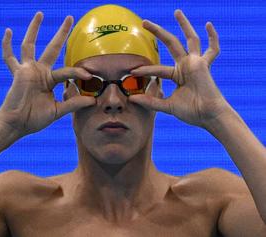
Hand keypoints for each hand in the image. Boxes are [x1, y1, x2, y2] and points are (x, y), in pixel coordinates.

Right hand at [0, 12, 94, 136]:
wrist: (17, 124)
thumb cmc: (34, 119)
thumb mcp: (57, 111)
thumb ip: (73, 104)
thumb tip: (93, 101)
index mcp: (50, 80)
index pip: (68, 72)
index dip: (78, 73)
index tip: (90, 76)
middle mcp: (40, 71)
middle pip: (53, 48)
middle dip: (62, 33)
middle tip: (70, 18)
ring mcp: (28, 70)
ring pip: (30, 45)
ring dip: (34, 29)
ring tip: (40, 13)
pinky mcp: (17, 73)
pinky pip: (9, 57)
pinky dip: (7, 45)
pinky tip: (8, 31)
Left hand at [129, 10, 231, 127]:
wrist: (207, 116)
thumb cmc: (191, 112)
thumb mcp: (167, 106)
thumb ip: (151, 101)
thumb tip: (132, 99)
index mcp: (178, 74)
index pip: (157, 69)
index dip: (145, 70)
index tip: (131, 71)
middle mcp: (186, 65)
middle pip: (170, 43)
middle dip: (157, 32)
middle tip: (144, 22)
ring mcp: (195, 63)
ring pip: (189, 39)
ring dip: (183, 24)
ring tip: (176, 11)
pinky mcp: (202, 64)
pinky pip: (212, 49)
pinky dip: (213, 37)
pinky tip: (208, 24)